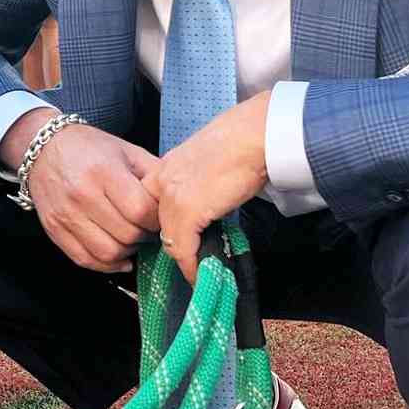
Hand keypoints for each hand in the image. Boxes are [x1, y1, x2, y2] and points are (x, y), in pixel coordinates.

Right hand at [6, 112, 159, 272]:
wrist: (43, 149)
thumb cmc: (88, 148)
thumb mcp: (127, 151)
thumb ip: (154, 175)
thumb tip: (176, 200)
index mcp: (104, 171)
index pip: (141, 211)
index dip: (157, 220)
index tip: (159, 218)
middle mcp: (83, 194)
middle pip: (127, 235)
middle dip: (145, 236)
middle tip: (147, 229)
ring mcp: (66, 215)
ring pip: (108, 253)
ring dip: (127, 252)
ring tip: (131, 239)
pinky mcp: (55, 230)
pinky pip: (85, 260)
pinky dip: (106, 264)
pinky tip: (117, 255)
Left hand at [143, 94, 270, 283]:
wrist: (256, 134)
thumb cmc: (243, 139)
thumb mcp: (208, 159)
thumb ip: (198, 180)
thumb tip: (208, 200)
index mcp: (166, 166)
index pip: (151, 205)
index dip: (165, 226)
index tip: (180, 240)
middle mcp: (161, 180)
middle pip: (157, 224)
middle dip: (173, 244)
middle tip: (191, 258)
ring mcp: (171, 196)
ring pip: (168, 239)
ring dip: (184, 259)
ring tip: (198, 271)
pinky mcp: (187, 211)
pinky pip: (182, 249)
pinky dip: (191, 266)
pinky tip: (200, 274)